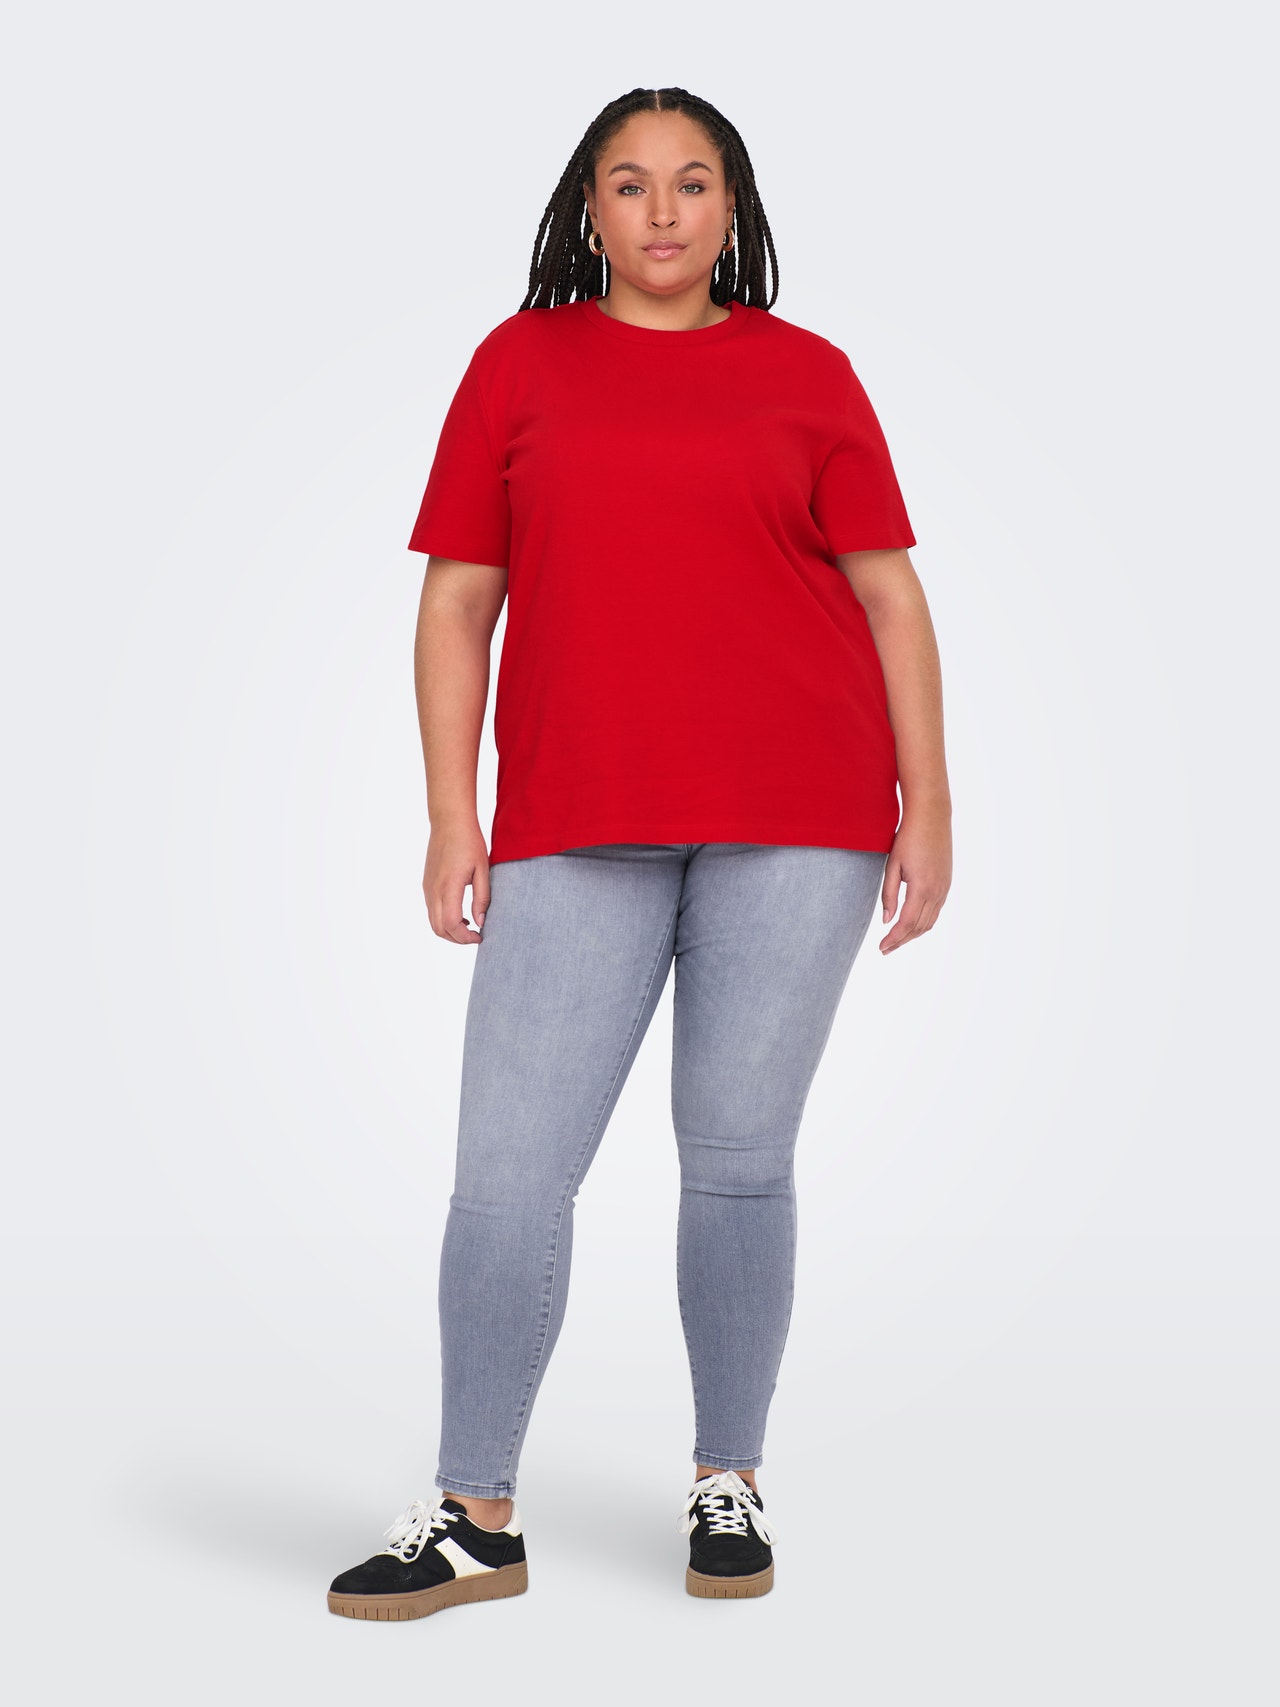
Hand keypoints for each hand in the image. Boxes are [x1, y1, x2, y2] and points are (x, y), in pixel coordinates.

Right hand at [423, 819, 491, 944]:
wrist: (449, 822)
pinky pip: (431, 910)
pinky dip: (443, 920)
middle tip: (475, 936)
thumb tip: (481, 922)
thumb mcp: (483, 869)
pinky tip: (460, 914)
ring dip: (449, 930)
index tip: (480, 936)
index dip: (465, 937)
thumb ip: (482, 898)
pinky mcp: (426, 884)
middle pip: (438, 928)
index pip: (451, 924)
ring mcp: (427, 888)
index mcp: (449, 886)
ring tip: (469, 926)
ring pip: (433, 922)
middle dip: (457, 939)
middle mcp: (434, 890)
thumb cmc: (469, 842)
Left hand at [879, 801, 950, 953]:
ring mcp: (944, 888)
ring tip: (896, 940)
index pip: (906, 923)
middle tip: (885, 949)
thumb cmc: (908, 838)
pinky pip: (936, 911)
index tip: (881, 948)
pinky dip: (923, 922)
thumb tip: (886, 921)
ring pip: (929, 922)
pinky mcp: (947, 883)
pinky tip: (911, 923)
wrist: (931, 817)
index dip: (893, 939)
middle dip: (902, 941)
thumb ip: (889, 895)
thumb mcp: (892, 866)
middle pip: (919, 927)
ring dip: (913, 934)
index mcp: (922, 888)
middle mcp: (937, 891)